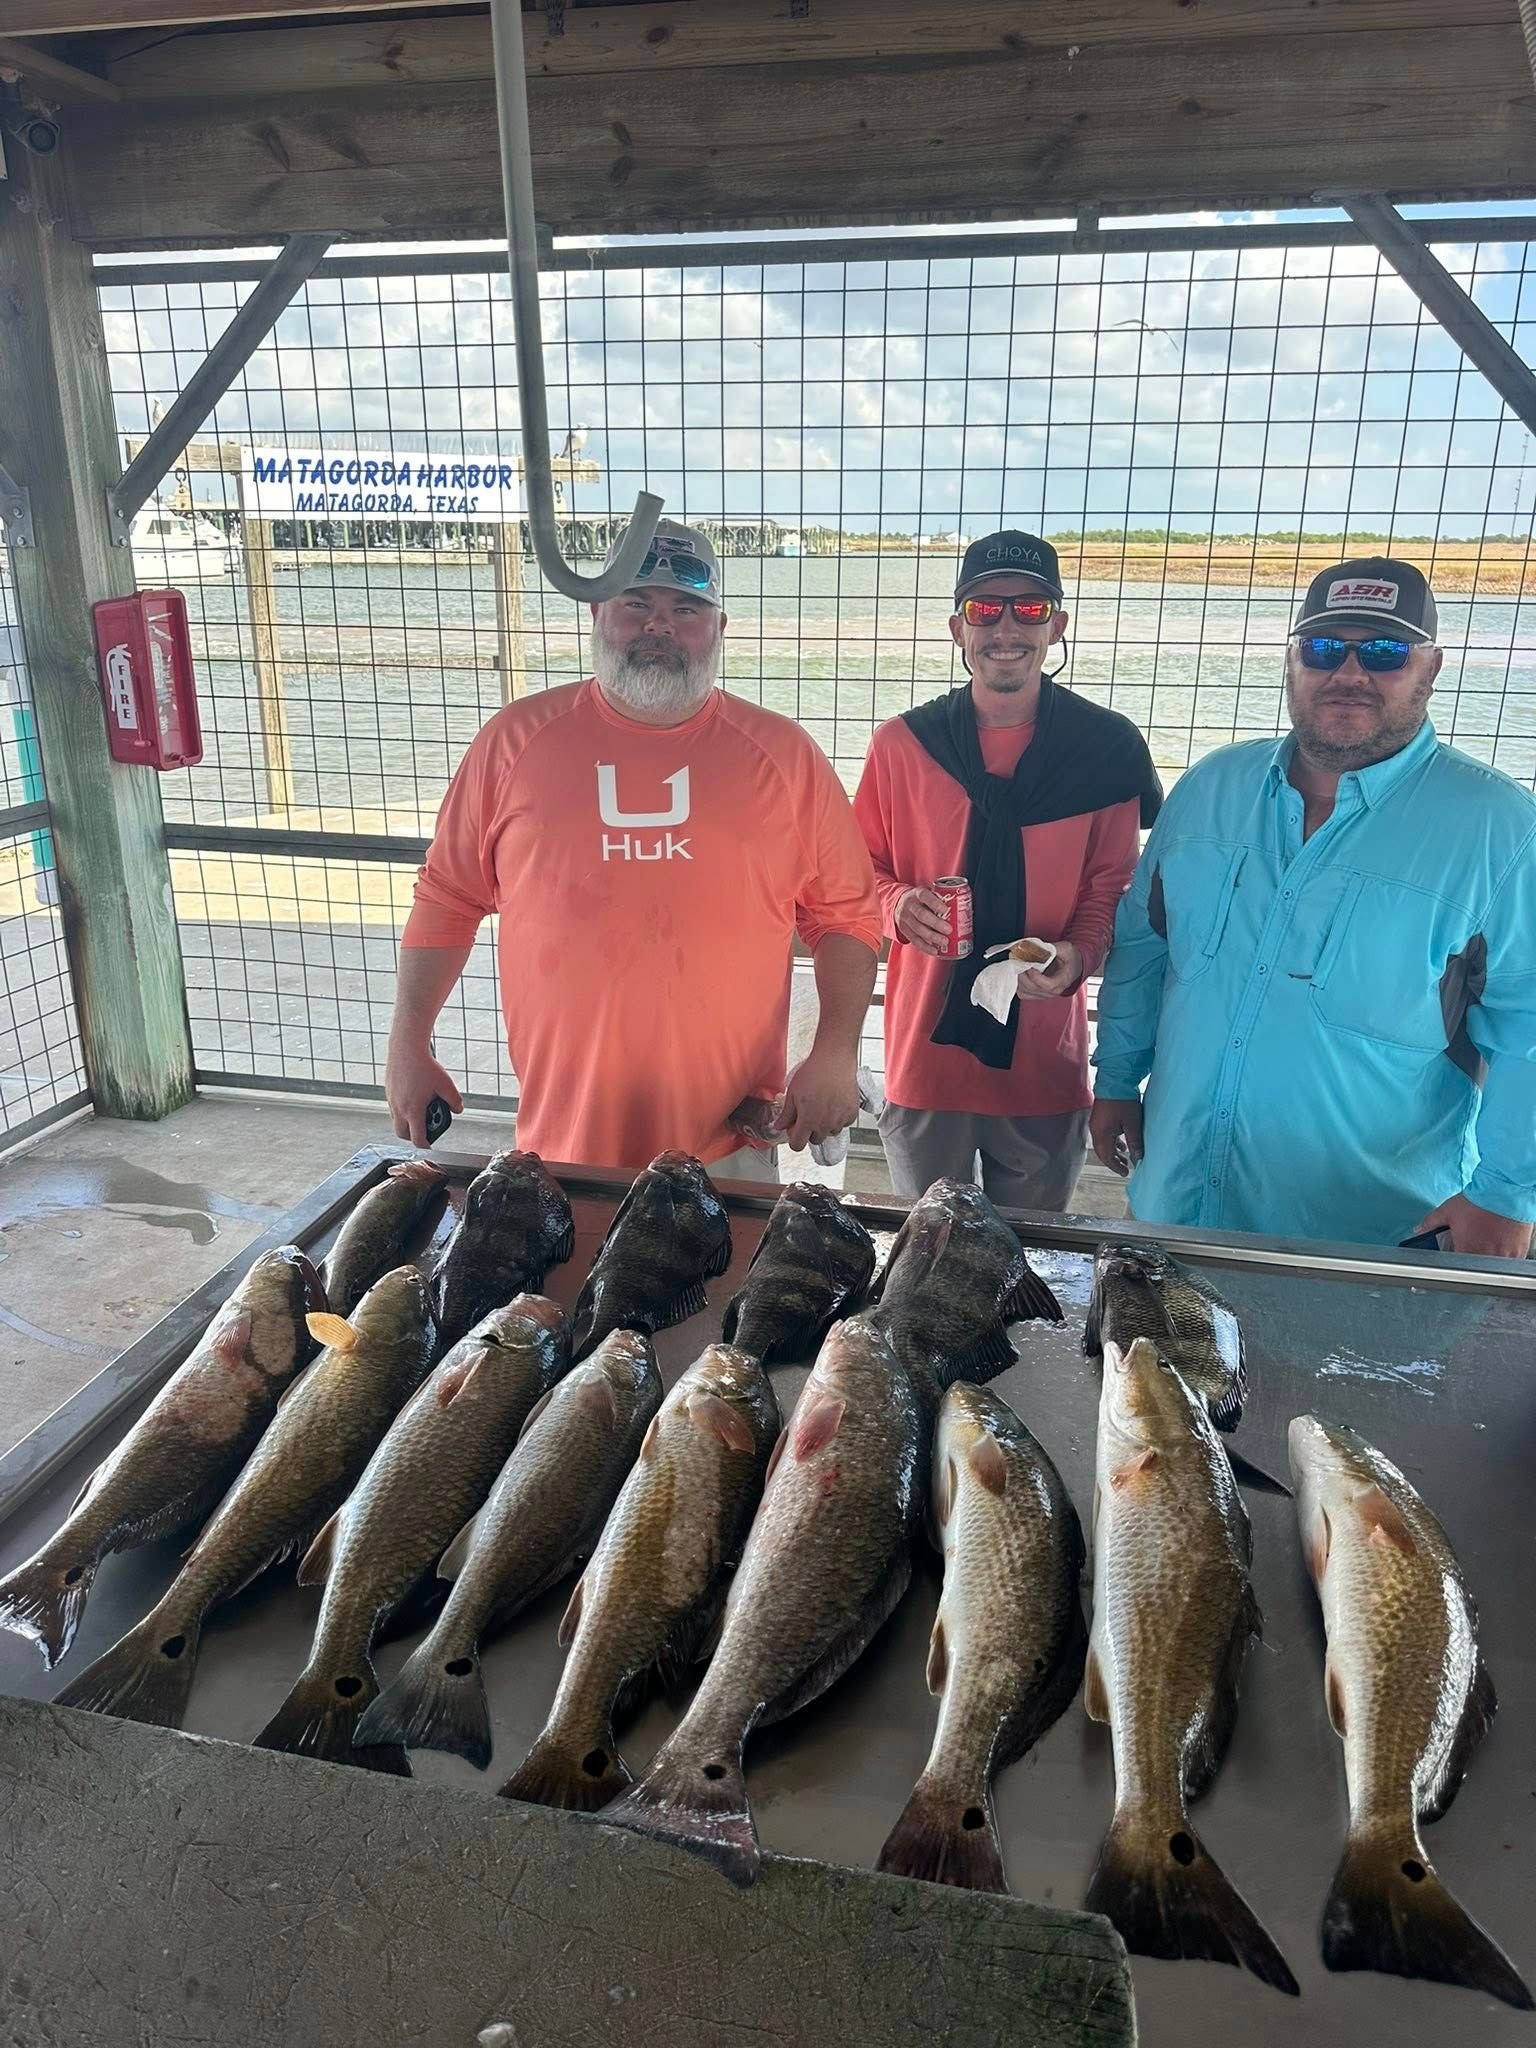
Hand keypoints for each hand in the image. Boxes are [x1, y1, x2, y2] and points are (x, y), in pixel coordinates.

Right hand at [385, 1041, 462, 1148]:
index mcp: (413, 1110)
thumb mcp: (446, 1085)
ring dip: (407, 1123)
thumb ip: (455, 1101)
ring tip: (421, 1113)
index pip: (417, 1138)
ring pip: (396, 1121)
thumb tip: (457, 1110)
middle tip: (424, 1132)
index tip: (430, 1145)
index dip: (425, 1144)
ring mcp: (391, 1100)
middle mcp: (399, 1108)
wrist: (406, 1048)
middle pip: (402, 1134)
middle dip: (413, 1137)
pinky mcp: (388, 1092)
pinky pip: (393, 1109)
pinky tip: (414, 1099)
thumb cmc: (425, 1066)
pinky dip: (402, 1111)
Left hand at [774, 1046, 858, 1150]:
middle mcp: (825, 1124)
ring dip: (825, 1125)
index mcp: (808, 1121)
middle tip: (808, 1114)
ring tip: (822, 1106)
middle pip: (815, 1140)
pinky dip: (839, 1118)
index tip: (794, 1129)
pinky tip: (834, 1104)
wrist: (834, 1060)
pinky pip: (844, 1124)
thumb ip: (786, 1114)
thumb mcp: (793, 1093)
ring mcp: (840, 1120)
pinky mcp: (852, 1113)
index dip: (794, 1138)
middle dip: (810, 1131)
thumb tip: (779, 1126)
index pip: (798, 1145)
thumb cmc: (814, 1073)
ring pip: (830, 1132)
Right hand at [894, 886, 951, 955]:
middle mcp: (910, 905)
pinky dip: (925, 947)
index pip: (925, 897)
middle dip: (936, 924)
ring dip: (932, 937)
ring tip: (945, 942)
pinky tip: (935, 951)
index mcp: (917, 894)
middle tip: (949, 930)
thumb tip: (962, 906)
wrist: (898, 903)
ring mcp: (905, 918)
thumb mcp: (928, 892)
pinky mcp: (904, 930)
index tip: (946, 910)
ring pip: (918, 929)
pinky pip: (914, 940)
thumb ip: (940, 898)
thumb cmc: (920, 899)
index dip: (935, 903)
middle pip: (921, 915)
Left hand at [1016, 938, 1083, 1000]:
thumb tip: (1038, 947)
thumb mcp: (1066, 949)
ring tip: (1017, 966)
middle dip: (1023, 975)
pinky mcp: (1037, 994)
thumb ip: (1054, 948)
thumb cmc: (1070, 958)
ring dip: (1018, 979)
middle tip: (1019, 962)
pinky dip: (1018, 984)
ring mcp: (1044, 994)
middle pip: (1033, 988)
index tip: (1030, 966)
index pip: (1048, 985)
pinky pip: (1023, 993)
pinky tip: (1019, 973)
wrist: (1073, 965)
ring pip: (1025, 992)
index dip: (1036, 977)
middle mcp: (1053, 991)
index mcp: (1063, 980)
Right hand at [1089, 1096, 1143, 1178]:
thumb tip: (1138, 1157)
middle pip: (1103, 1152)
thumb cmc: (1123, 1101)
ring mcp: (1096, 1123)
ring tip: (1125, 1157)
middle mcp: (1096, 1130)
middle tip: (1125, 1168)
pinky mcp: (1100, 1118)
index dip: (1115, 1166)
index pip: (1106, 1156)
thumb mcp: (1132, 1123)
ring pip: (1104, 1144)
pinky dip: (1112, 1142)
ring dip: (1114, 1152)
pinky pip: (1104, 1135)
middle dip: (1114, 1161)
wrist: (1115, 1080)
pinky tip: (1121, 1143)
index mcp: (1102, 1133)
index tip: (1125, 1173)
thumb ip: (1134, 1142)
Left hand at [1411, 1192, 1532, 1260]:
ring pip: (1494, 1265)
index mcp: (1466, 1250)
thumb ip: (1431, 1222)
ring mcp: (1503, 1256)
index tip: (1458, 1251)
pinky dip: (1505, 1254)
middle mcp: (1485, 1256)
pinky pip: (1510, 1261)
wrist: (1505, 1192)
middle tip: (1474, 1242)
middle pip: (1477, 1266)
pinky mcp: (1518, 1252)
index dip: (1457, 1258)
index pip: (1458, 1265)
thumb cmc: (1478, 1201)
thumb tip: (1418, 1229)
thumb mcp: (1447, 1210)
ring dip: (1490, 1256)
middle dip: (1473, 1256)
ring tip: (1489, 1240)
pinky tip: (1501, 1242)